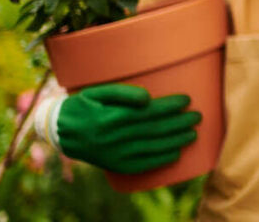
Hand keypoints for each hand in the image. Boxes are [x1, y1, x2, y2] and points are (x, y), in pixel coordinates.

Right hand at [58, 83, 200, 174]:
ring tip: (193, 133)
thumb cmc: (82, 106)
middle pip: (155, 129)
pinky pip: (142, 164)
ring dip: (176, 141)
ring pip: (152, 147)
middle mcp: (114, 137)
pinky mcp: (115, 165)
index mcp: (111, 117)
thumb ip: (122, 93)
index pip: (149, 111)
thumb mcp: (97, 92)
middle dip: (179, 122)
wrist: (61, 133)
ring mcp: (115, 153)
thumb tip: (147, 98)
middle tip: (197, 116)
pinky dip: (160, 159)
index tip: (187, 99)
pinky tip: (176, 153)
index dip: (170, 105)